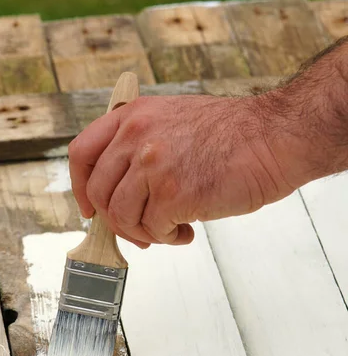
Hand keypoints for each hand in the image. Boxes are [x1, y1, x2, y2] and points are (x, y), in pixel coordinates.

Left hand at [68, 94, 296, 247]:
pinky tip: (187, 231)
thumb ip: (141, 148)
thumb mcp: (174, 122)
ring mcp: (153, 165)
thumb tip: (122, 193)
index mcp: (133, 117)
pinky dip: (167, 238)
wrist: (274, 138)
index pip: (82, 153)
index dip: (80, 187)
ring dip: (143, 232)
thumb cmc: (233, 136)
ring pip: (122, 216)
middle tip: (139, 230)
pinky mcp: (174, 193)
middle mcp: (137, 137)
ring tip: (170, 229)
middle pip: (98, 193)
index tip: (90, 208)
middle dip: (116, 221)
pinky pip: (153, 230)